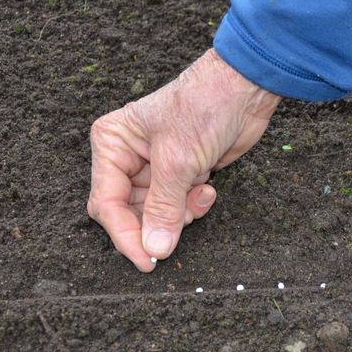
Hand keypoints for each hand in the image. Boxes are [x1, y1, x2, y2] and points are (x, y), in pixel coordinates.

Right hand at [87, 48, 280, 271]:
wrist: (245, 90)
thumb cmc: (204, 106)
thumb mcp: (178, 160)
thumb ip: (163, 208)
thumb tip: (153, 249)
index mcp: (112, 144)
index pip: (106, 203)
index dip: (125, 235)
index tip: (146, 260)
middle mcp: (127, 157)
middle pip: (128, 213)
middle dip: (156, 223)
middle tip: (178, 229)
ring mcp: (154, 168)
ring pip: (155, 215)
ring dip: (179, 214)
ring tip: (199, 194)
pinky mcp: (179, 175)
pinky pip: (177, 207)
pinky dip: (192, 206)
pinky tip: (207, 188)